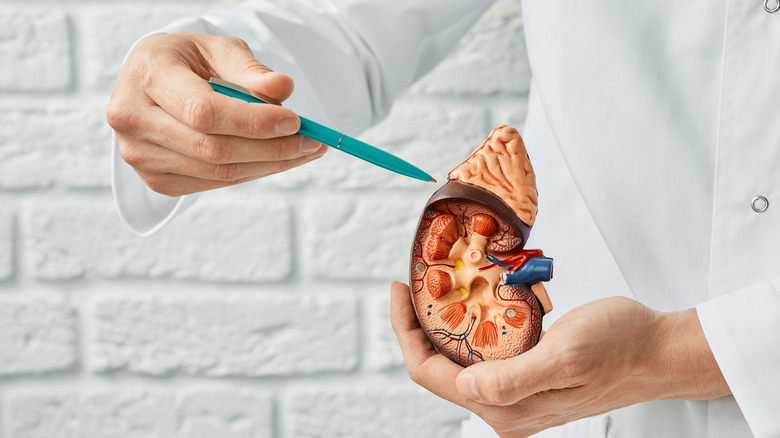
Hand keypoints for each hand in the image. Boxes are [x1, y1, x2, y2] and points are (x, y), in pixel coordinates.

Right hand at [107, 31, 326, 196]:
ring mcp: (140, 155)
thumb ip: (250, 69)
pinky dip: (251, 172)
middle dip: (271, 148)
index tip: (295, 121)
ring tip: (303, 150)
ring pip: (217, 172)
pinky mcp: (156, 180)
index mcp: (147, 76)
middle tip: (311, 141)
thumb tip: (284, 89)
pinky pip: (213, 183)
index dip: (253, 121)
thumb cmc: (187, 62)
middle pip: (213, 148)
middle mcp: (133, 118)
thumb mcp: (218, 50)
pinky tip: (274, 159)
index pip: (204, 111)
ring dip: (268, 165)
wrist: (150, 83)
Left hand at [390, 282, 729, 436]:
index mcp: (506, 407)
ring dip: (441, 326)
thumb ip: (515, 377)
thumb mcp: (568, 354)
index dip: (407, 332)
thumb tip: (466, 386)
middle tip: (414, 282)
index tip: (400, 290)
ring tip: (435, 288)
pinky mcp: (525, 381)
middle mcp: (504, 409)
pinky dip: (467, 329)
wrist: (658, 352)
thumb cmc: (622, 347)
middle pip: (437, 370)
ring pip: (456, 364)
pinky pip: (480, 358)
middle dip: (418, 327)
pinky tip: (469, 303)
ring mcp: (514, 397)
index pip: (431, 373)